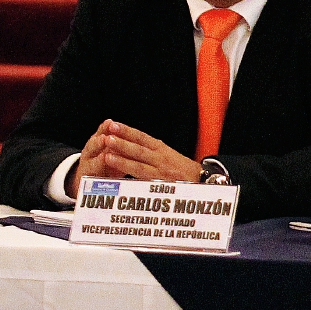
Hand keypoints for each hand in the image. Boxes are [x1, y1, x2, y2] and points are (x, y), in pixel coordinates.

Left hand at [65, 120, 201, 197]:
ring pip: (138, 164)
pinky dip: (130, 177)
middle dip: (122, 141)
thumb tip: (133, 149)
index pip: (143, 138)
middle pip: (139, 148)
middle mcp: (162, 158)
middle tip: (106, 134)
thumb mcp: (171, 158)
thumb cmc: (186, 172)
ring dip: (122, 158)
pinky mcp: (161, 184)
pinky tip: (120, 177)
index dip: (128, 131)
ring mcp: (161, 171)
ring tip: (107, 152)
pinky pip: (143, 180)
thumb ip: (154, 154)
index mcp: (163, 150)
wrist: (204, 183)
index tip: (114, 125)